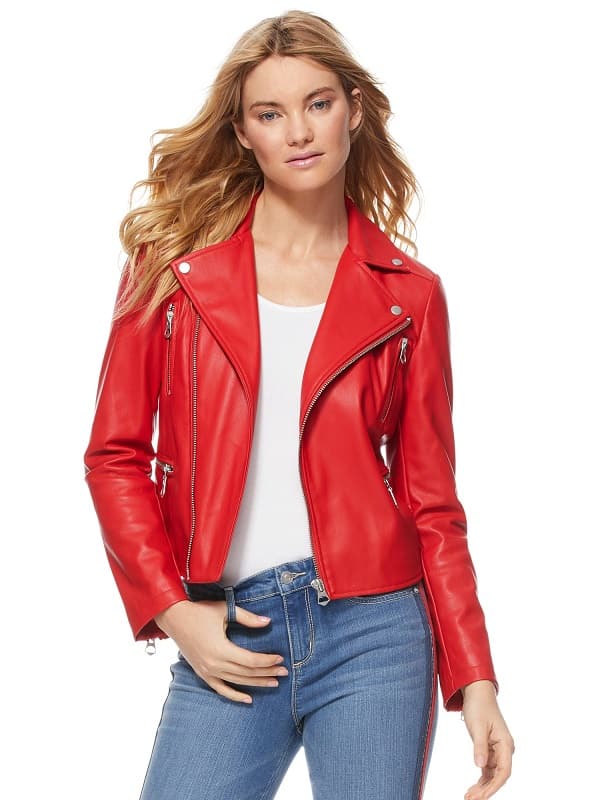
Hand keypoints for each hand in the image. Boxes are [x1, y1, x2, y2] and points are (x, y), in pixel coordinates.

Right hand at [154, 599, 288, 703]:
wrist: (174, 618)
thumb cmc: (199, 611)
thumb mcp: (225, 610)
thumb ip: (247, 618)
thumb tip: (267, 622)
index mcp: (221, 649)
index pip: (251, 660)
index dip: (267, 661)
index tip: (280, 658)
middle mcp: (214, 664)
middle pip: (247, 673)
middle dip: (267, 672)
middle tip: (284, 672)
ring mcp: (207, 671)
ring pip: (237, 682)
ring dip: (257, 683)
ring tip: (273, 682)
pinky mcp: (202, 674)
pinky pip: (221, 689)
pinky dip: (235, 695)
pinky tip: (248, 699)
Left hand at [460, 680, 514, 799]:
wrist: (477, 694)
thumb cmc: (479, 707)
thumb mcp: (478, 727)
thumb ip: (480, 747)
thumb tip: (480, 766)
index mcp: (506, 744)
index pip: (503, 772)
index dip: (493, 786)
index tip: (481, 796)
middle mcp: (504, 749)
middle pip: (498, 776)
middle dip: (486, 790)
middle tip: (471, 799)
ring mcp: (497, 751)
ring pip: (492, 775)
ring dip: (482, 787)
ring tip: (469, 796)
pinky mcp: (489, 750)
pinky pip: (487, 770)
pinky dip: (480, 779)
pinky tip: (473, 788)